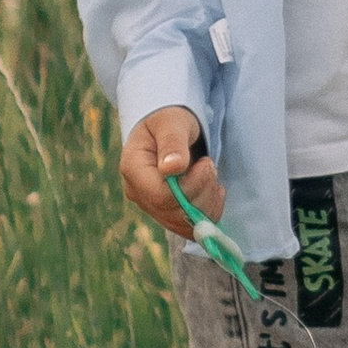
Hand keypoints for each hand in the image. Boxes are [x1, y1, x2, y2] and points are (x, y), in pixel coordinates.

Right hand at [123, 105, 220, 236]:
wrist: (167, 129)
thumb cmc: (169, 120)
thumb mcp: (172, 122)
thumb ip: (172, 142)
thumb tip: (172, 168)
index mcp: (133, 169)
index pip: (161, 196)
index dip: (190, 186)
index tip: (206, 163)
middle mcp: (138, 193)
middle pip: (173, 213)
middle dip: (202, 192)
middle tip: (210, 165)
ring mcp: (151, 205)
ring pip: (183, 224)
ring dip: (208, 202)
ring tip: (212, 175)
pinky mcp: (166, 212)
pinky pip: (190, 227)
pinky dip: (209, 212)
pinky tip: (213, 190)